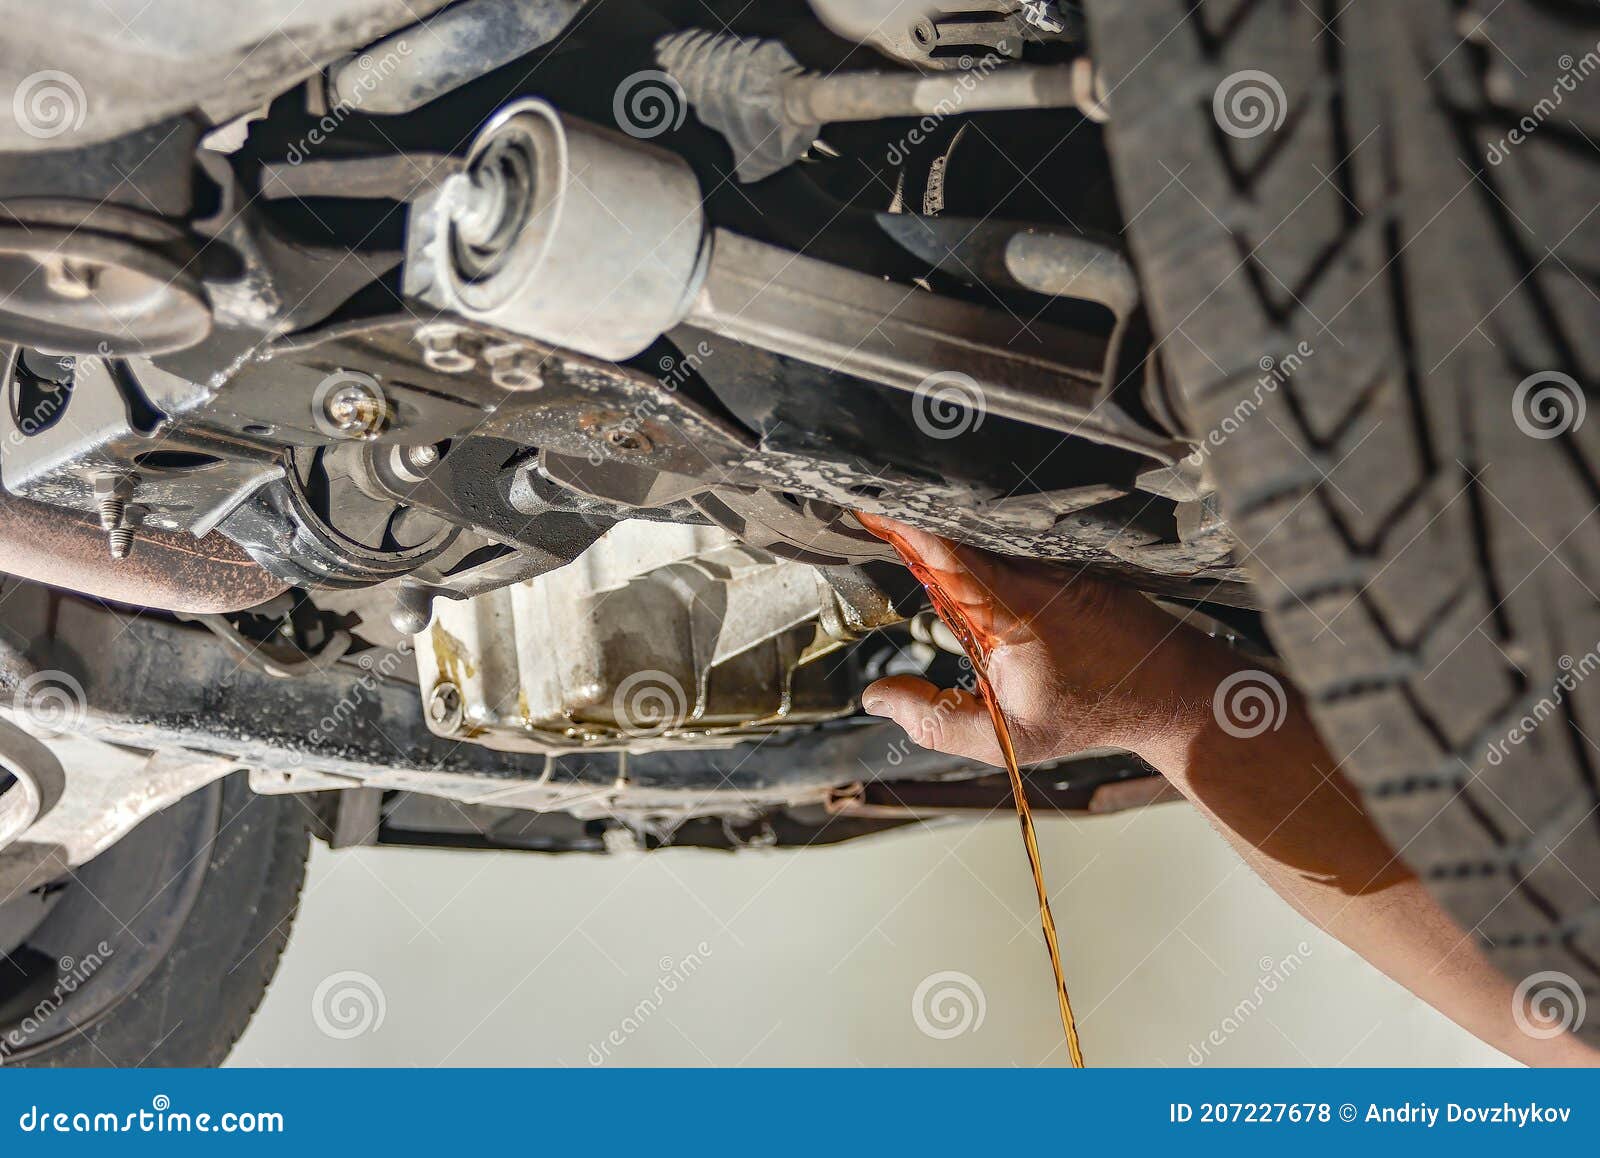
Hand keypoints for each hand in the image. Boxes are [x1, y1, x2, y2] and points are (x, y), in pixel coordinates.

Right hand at [857, 514, 1222, 768]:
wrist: (1169, 687)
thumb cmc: (1091, 712)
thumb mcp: (1006, 738)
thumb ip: (934, 721)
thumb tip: (876, 696)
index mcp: (1014, 607)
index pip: (948, 550)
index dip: (905, 524)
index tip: (867, 507)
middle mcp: (1034, 569)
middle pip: (959, 526)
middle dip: (912, 515)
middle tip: (867, 506)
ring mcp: (1052, 555)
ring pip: (985, 528)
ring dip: (943, 522)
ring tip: (897, 513)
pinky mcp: (1064, 553)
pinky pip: (1009, 536)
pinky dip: (976, 534)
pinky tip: (950, 530)